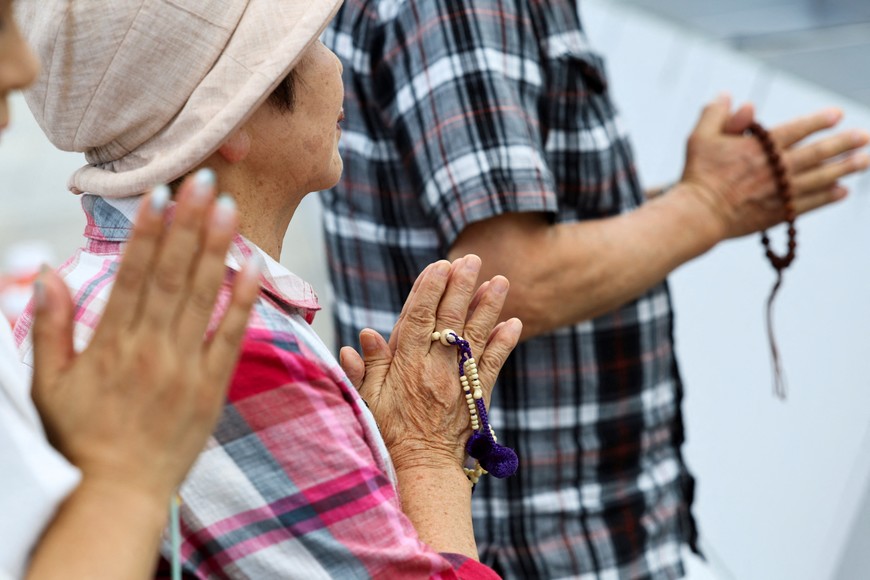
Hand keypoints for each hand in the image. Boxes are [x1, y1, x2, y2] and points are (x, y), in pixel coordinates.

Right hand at [29, 170, 259, 504]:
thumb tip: (47, 274)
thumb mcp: (46, 384)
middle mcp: (149, 349)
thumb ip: (48, 328)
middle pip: (171, 275)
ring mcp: (184, 367)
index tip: (158, 194)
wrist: (115, 493)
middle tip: (201, 180)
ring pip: (202, 298)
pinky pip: (229, 337)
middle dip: (187, 225)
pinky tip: (253, 266)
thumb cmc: (78, 437)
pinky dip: (242, 301)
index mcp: (109, 344)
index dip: (146, 232)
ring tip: (227, 208)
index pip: (131, 275)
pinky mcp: (211, 387)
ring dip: (215, 249)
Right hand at [339, 255, 521, 470]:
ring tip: (500, 280)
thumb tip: (364, 336)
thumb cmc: (387, 433)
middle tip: (471, 259)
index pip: (418, 318)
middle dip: (461, 286)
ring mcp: (458, 381)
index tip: (438, 265)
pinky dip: (504, 343)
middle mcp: (434, 369)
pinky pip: (492, 364)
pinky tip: (514, 322)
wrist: (421, 469)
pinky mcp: (477, 396)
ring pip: (475, 336)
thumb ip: (365, 367)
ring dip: (488, 306)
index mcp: (405, 366)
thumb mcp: (366, 401)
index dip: (429, 290)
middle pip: (450, 319)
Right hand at [679, 94, 869, 238]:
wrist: (698, 214)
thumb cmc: (698, 175)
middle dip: (844, 143)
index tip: (837, 115)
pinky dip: (828, 197)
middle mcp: (777, 168)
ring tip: (864, 161)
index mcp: (761, 147)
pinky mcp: (778, 213)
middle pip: (818, 152)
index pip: (799, 129)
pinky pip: (810, 203)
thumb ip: (716, 114)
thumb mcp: (700, 137)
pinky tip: (842, 191)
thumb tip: (727, 95)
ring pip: (821, 178)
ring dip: (845, 168)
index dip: (819, 120)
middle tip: (864, 137)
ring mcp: (780, 191)